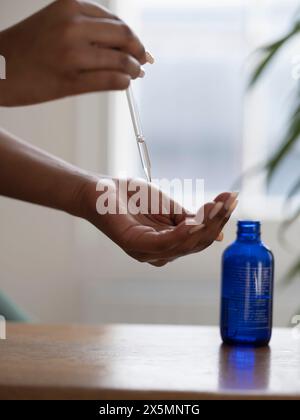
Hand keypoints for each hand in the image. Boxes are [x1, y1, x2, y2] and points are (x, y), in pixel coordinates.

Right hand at [0, 0, 148, 105]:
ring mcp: (71, 54)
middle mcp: (72, 26)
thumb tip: (123, 42)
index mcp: (70, 6)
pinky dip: (123, 82)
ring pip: (121, 60)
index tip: (141, 49)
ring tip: (135, 74)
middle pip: (124, 37)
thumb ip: (87, 27)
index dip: (133, 37)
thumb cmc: (27, 48)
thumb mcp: (55, 23)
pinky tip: (124, 83)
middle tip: (144, 62)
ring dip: (134, 69)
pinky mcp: (70, 80)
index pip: (116, 22)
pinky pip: (110, 80)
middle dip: (139, 52)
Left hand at [83, 177, 238, 266]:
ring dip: (204, 224)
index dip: (218, 221)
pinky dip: (182, 233)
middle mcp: (161, 254)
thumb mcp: (169, 208)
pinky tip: (194, 221)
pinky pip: (164, 243)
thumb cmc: (133, 198)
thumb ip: (191, 221)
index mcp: (170, 245)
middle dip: (215, 221)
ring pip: (185, 244)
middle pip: (197, 243)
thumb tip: (219, 237)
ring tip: (218, 204)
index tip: (232, 199)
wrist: (102, 189)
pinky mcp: (135, 245)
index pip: (201, 239)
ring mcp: (147, 252)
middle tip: (229, 199)